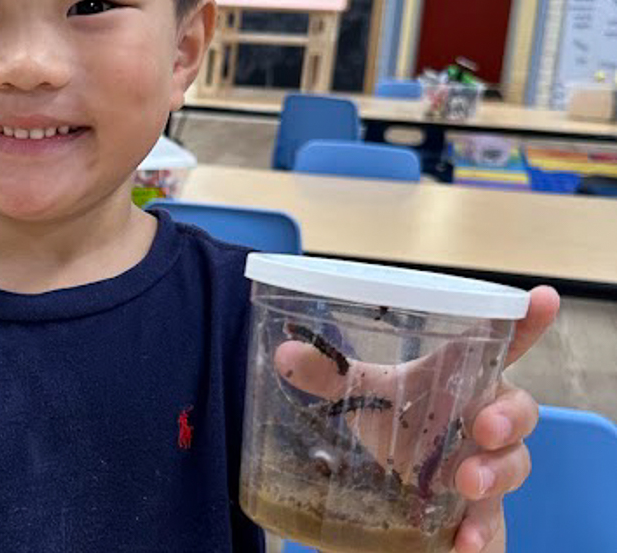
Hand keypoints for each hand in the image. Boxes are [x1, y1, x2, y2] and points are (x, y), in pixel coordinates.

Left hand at [275, 285, 558, 552]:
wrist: (398, 501)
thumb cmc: (396, 430)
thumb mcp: (359, 399)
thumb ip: (328, 376)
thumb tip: (286, 355)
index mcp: (457, 380)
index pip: (497, 345)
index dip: (524, 322)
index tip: (542, 298)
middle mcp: (482, 420)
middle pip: (518, 408)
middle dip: (508, 415)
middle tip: (484, 427)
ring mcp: (487, 467)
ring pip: (514, 464)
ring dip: (495, 472)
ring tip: (466, 483)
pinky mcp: (482, 513)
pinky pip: (494, 522)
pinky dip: (480, 533)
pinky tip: (462, 543)